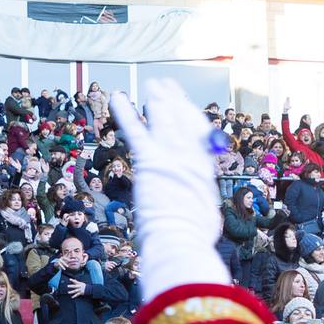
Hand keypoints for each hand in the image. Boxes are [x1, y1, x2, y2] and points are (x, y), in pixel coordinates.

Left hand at [110, 86, 224, 299]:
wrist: (181, 239)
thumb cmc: (193, 237)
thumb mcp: (205, 219)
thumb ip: (200, 209)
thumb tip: (205, 220)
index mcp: (204, 169)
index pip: (199, 136)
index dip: (191, 119)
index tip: (187, 108)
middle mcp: (190, 156)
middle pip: (183, 121)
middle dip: (175, 102)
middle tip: (168, 86)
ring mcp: (170, 154)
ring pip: (164, 120)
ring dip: (158, 100)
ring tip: (153, 85)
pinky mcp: (150, 159)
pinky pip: (135, 130)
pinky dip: (126, 113)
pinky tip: (118, 97)